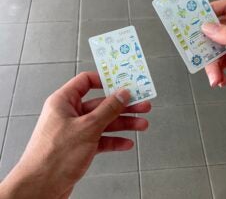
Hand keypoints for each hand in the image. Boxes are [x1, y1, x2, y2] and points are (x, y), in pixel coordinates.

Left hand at [0, 72, 150, 198]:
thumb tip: (122, 95)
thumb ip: (108, 110)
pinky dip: (114, 140)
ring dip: (123, 124)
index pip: (85, 81)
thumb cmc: (53, 157)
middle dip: (122, 106)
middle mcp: (70, 114)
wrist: (41, 189)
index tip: (121, 82)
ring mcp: (76, 131)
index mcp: (64, 102)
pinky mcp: (80, 146)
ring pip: (104, 122)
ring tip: (141, 124)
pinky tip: (126, 142)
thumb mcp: (87, 128)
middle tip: (140, 104)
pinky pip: (101, 139)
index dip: (104, 80)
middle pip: (101, 104)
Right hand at [202, 0, 225, 122]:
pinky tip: (220, 81)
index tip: (196, 18)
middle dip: (207, 43)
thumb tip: (208, 27)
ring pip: (216, 50)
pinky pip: (220, 64)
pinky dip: (217, 73)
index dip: (212, 10)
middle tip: (195, 49)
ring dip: (212, 65)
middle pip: (218, 31)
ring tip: (214, 77)